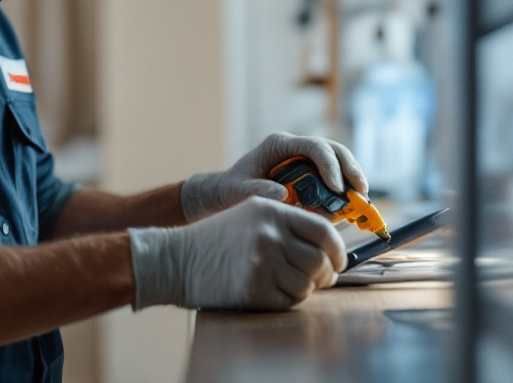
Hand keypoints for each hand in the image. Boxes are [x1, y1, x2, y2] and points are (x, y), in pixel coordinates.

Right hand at [128, 197, 346, 309]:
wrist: (175, 259)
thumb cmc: (215, 239)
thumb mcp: (250, 214)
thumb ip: (287, 222)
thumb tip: (329, 244)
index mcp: (271, 210)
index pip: (324, 230)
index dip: (337, 250)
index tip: (338, 260)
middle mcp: (269, 233)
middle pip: (320, 261)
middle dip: (325, 274)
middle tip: (318, 279)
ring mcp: (262, 262)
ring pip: (307, 284)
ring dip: (303, 289)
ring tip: (286, 284)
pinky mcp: (253, 289)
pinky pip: (289, 301)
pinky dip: (286, 301)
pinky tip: (270, 292)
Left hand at [179, 132, 366, 221]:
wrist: (227, 192)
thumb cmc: (232, 189)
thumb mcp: (240, 191)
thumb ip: (258, 191)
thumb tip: (282, 194)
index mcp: (279, 144)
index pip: (313, 146)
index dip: (329, 164)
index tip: (336, 187)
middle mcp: (295, 148)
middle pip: (332, 149)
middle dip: (349, 168)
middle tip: (360, 191)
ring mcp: (304, 159)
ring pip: (338, 160)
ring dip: (353, 177)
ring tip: (362, 199)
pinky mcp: (310, 174)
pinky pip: (334, 176)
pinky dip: (345, 189)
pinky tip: (352, 206)